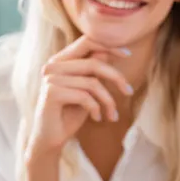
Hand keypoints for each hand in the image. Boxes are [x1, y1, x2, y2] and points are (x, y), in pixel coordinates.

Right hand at [26, 36, 132, 159]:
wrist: (52, 138)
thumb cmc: (71, 113)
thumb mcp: (87, 89)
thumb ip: (93, 71)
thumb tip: (108, 52)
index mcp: (61, 60)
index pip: (86, 42)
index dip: (109, 45)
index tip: (128, 54)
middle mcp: (53, 65)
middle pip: (94, 63)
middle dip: (116, 77)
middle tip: (129, 92)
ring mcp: (50, 78)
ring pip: (92, 83)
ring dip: (108, 101)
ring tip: (112, 115)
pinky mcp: (52, 93)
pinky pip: (85, 96)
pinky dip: (96, 108)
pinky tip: (97, 118)